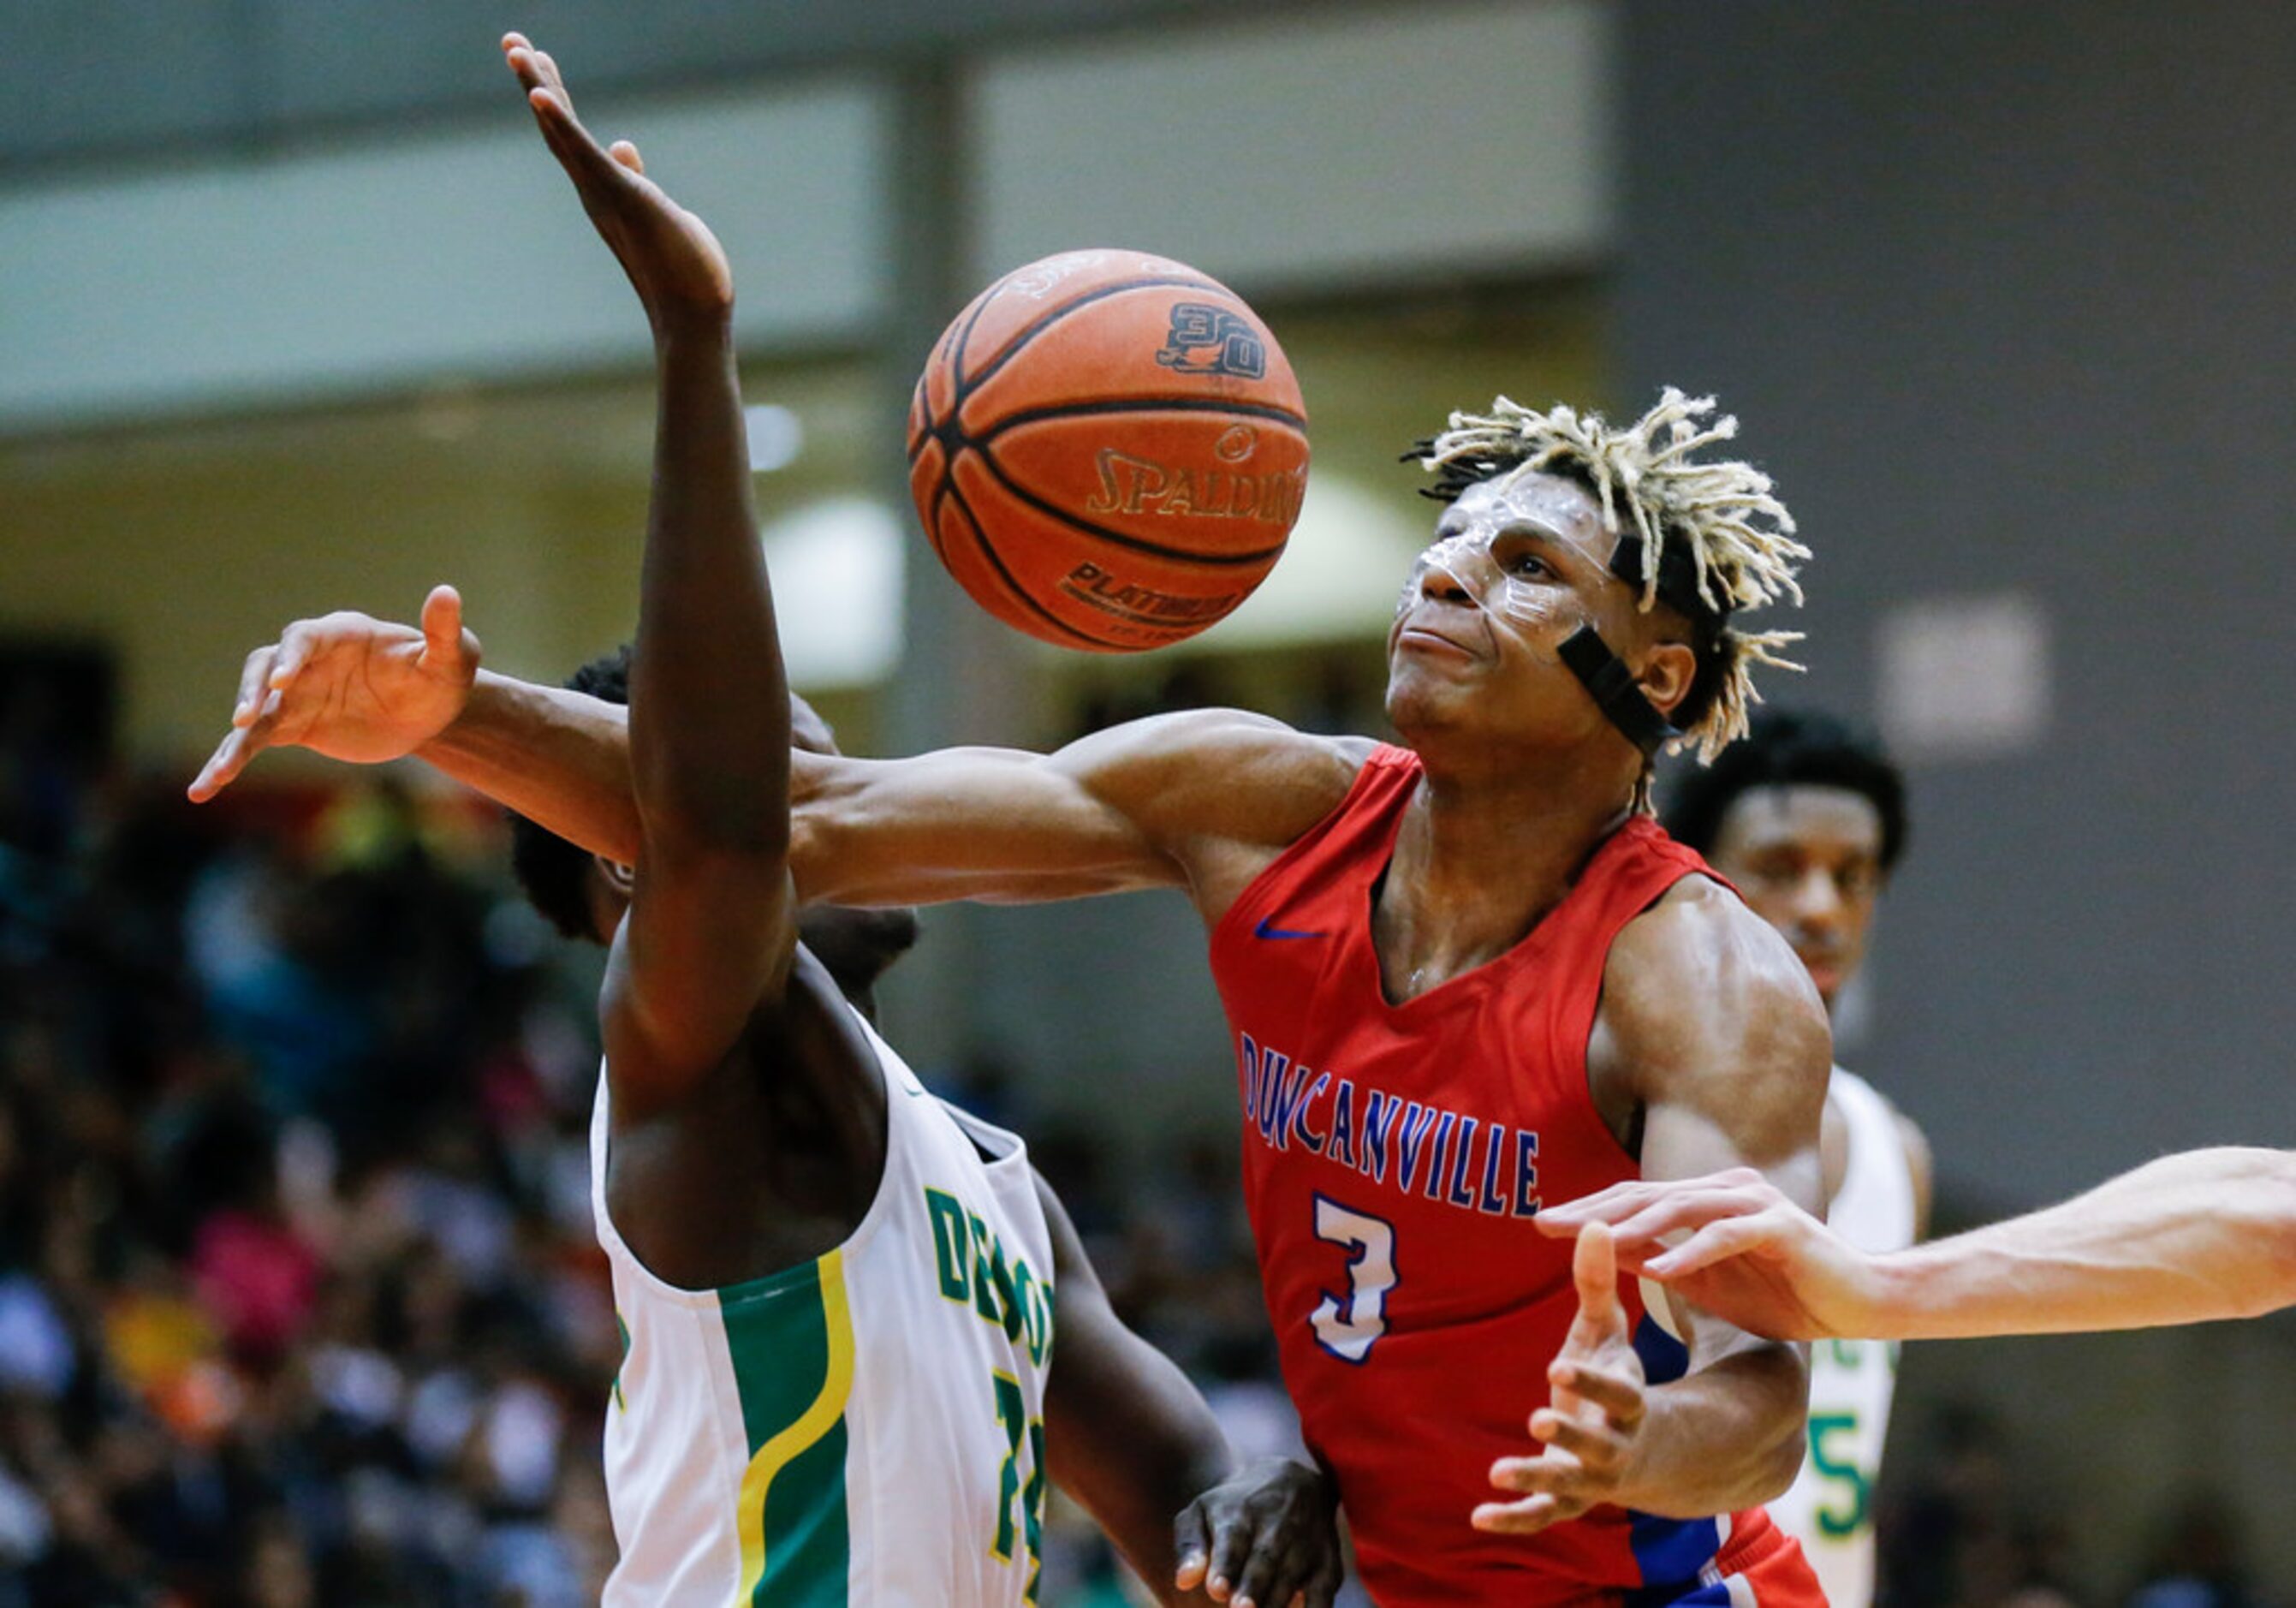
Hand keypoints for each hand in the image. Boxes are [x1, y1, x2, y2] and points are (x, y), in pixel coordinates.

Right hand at [188, 585, 478, 800]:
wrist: (429, 715)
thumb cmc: (441, 678)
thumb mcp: (452, 659)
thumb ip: (445, 632)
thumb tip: (447, 593)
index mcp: (340, 635)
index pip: (303, 638)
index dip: (290, 657)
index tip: (283, 681)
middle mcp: (308, 660)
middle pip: (263, 666)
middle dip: (252, 690)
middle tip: (248, 718)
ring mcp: (294, 693)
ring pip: (252, 709)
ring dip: (235, 737)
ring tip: (220, 773)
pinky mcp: (291, 725)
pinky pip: (252, 743)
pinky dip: (228, 763)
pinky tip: (205, 789)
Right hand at [502, 34, 732, 334]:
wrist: (691, 314)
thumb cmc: (681, 269)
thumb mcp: (657, 209)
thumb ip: (633, 177)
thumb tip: (623, 145)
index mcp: (603, 190)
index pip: (571, 135)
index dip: (552, 95)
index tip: (536, 58)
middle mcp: (593, 191)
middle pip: (555, 128)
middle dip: (534, 81)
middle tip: (511, 39)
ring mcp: (603, 195)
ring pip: (562, 135)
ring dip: (538, 90)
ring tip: (517, 51)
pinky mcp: (622, 197)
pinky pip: (585, 155)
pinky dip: (561, 124)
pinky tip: (540, 96)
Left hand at [1172, 1457, 1342, 1607]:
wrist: (1293, 1480)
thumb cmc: (1234, 1506)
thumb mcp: (1203, 1511)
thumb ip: (1189, 1546)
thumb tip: (1183, 1582)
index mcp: (1240, 1514)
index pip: (1233, 1539)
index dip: (1225, 1565)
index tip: (1216, 1589)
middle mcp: (1276, 1528)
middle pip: (1264, 1560)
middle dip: (1253, 1588)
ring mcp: (1305, 1546)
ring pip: (1291, 1578)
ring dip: (1277, 1603)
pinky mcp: (1327, 1564)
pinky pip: (1325, 1592)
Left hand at [1474, 1223, 1647, 1534]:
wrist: (1642, 1448)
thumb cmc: (1615, 1376)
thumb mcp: (1606, 1331)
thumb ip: (1597, 1282)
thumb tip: (1591, 1221)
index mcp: (1629, 1403)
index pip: (1617, 1393)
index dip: (1589, 1382)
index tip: (1556, 1367)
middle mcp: (1616, 1446)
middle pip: (1596, 1446)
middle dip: (1568, 1435)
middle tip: (1537, 1419)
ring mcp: (1591, 1479)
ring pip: (1566, 1485)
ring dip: (1534, 1478)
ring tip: (1496, 1471)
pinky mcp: (1566, 1499)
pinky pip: (1541, 1515)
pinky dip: (1512, 1518)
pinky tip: (1476, 1516)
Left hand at [1535, 1167, 1875, 1340]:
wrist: (1860, 1305)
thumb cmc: (1784, 1296)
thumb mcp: (1706, 1283)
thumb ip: (1660, 1261)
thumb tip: (1602, 1251)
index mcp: (1709, 1199)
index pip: (1637, 1200)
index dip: (1589, 1211)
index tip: (1541, 1225)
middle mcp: (1728, 1190)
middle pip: (1647, 1195)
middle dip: (1593, 1211)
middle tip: (1544, 1224)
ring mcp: (1755, 1204)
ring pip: (1680, 1210)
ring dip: (1632, 1228)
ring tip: (1589, 1244)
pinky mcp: (1781, 1228)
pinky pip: (1725, 1238)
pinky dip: (1688, 1252)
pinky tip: (1655, 1270)